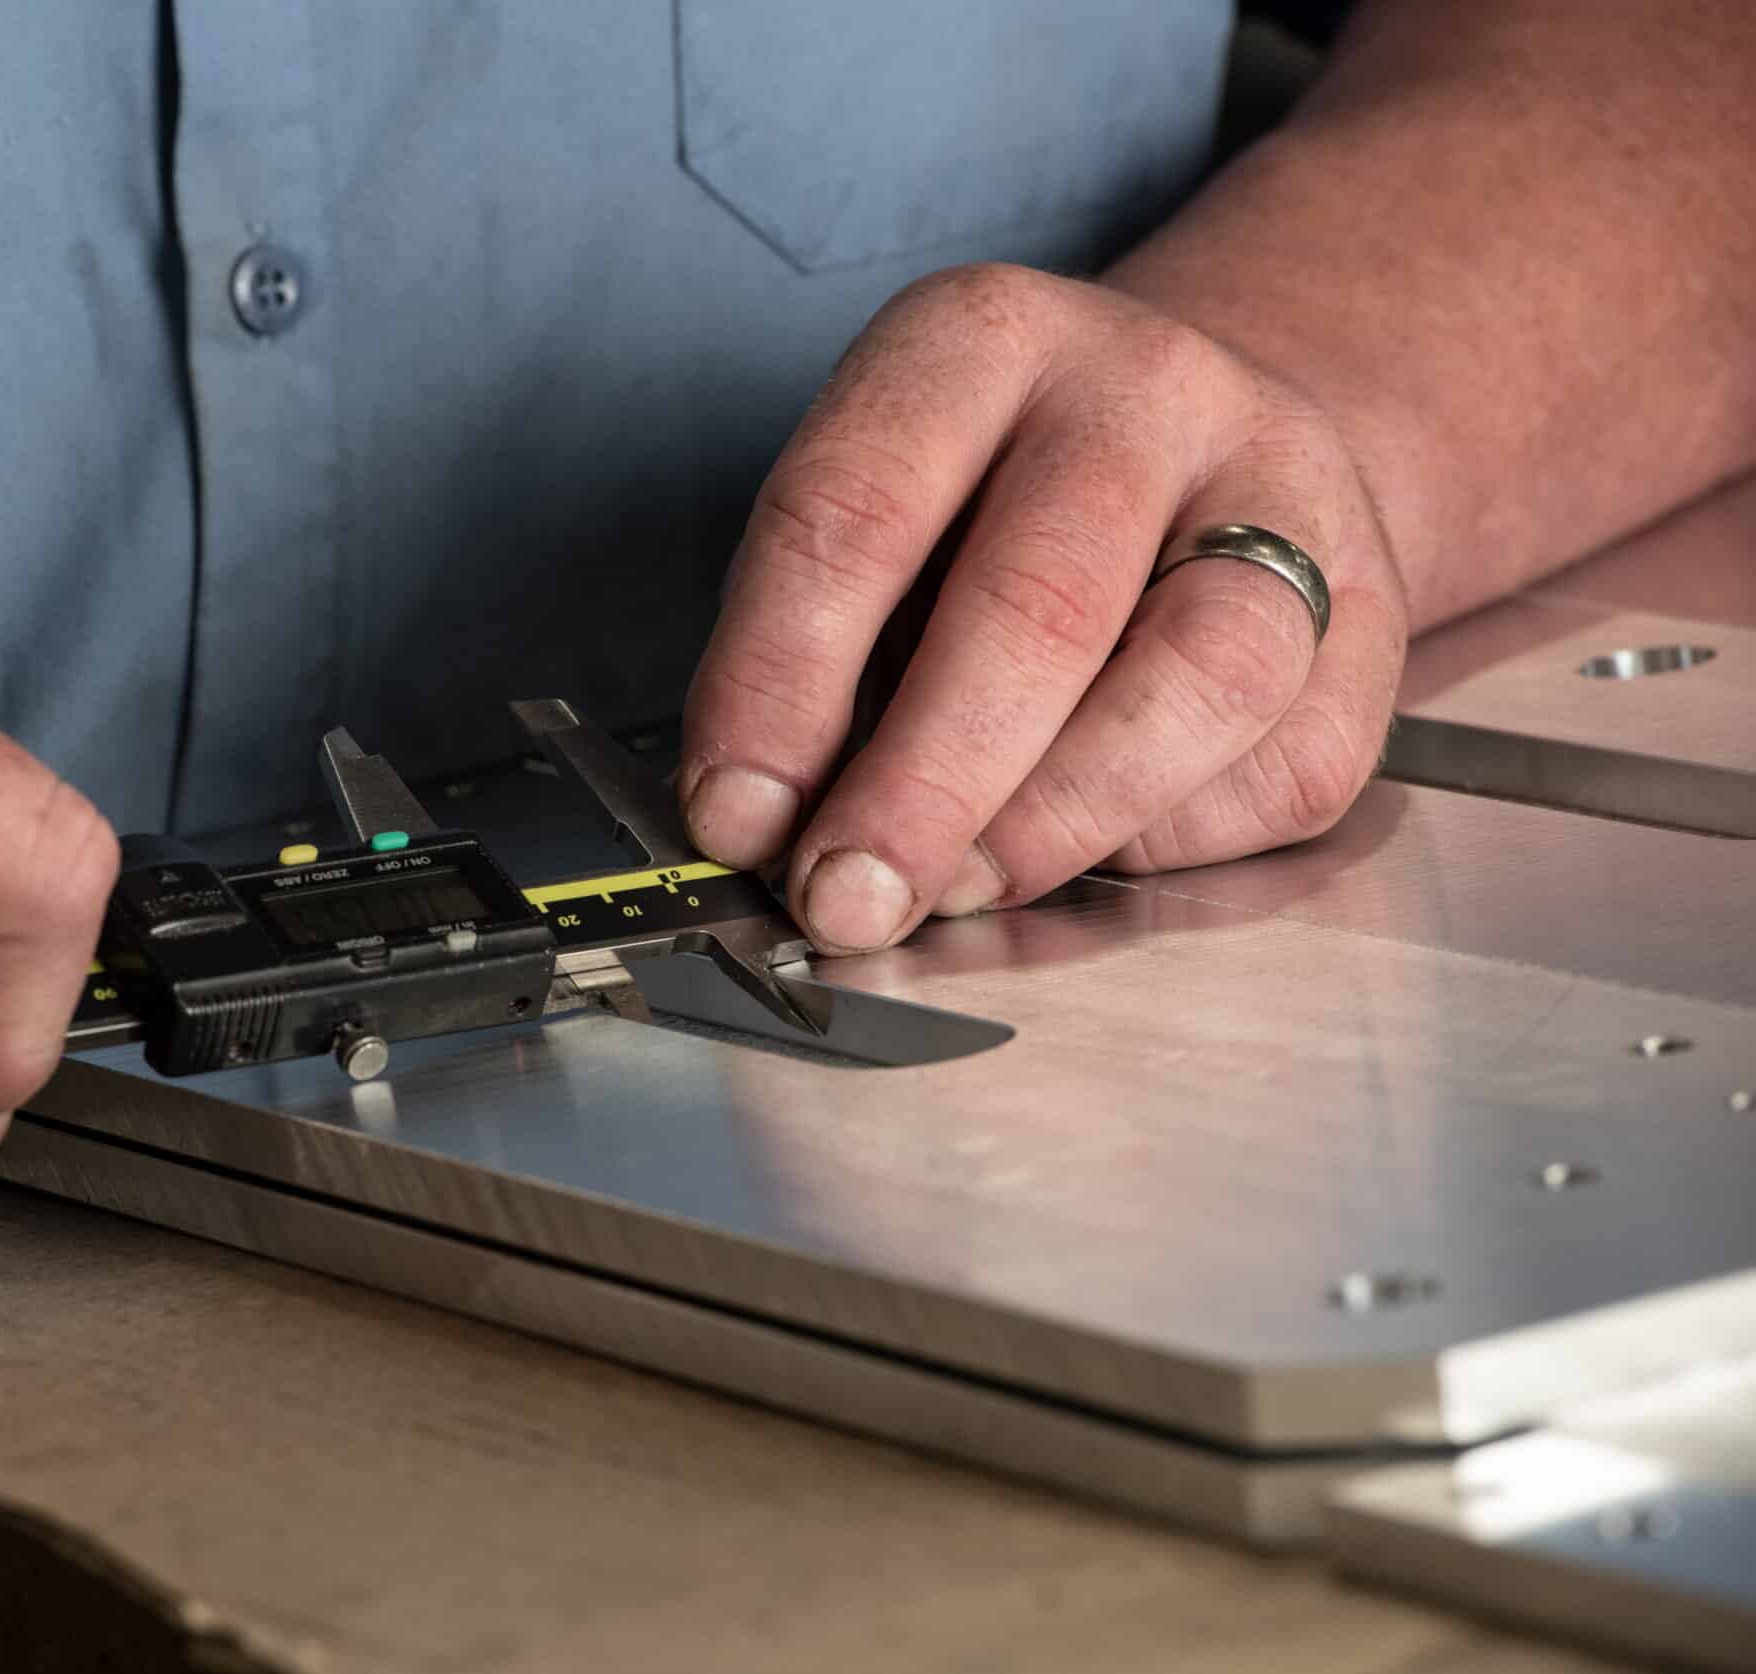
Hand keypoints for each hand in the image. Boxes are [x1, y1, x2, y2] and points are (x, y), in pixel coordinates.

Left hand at [680, 264, 1406, 952]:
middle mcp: (1144, 390)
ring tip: (959, 891)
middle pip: (1037, 604)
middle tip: (843, 899)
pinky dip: (1170, 839)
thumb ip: (819, 665)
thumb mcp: (876, 528)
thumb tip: (767, 830)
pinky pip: (1280, 767)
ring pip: (1200, 682)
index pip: (854, 511)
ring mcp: (1283, 493)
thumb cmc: (994, 511)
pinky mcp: (1372, 618)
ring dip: (1057, 823)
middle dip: (920, 786)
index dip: (779, 682)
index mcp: (977, 340)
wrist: (1214, 447)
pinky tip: (1091, 842)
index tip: (734, 815)